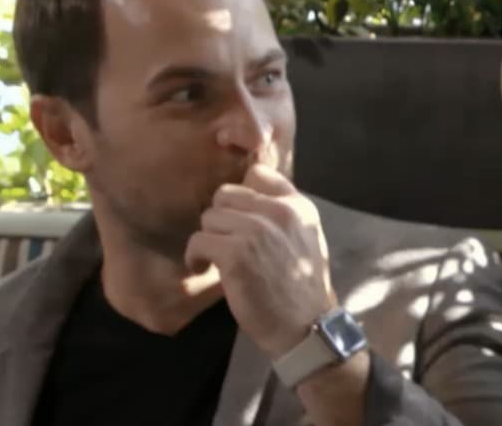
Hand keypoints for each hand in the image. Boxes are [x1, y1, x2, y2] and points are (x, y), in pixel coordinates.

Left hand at [186, 163, 339, 358]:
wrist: (306, 326)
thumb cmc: (302, 288)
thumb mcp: (306, 239)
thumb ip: (283, 215)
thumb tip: (249, 197)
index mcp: (298, 205)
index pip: (258, 174)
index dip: (241, 195)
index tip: (238, 217)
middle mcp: (280, 211)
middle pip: (225, 195)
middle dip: (220, 219)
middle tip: (224, 242)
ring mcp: (257, 230)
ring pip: (209, 218)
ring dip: (208, 239)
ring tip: (215, 260)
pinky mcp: (235, 253)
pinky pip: (198, 241)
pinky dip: (195, 257)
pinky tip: (204, 269)